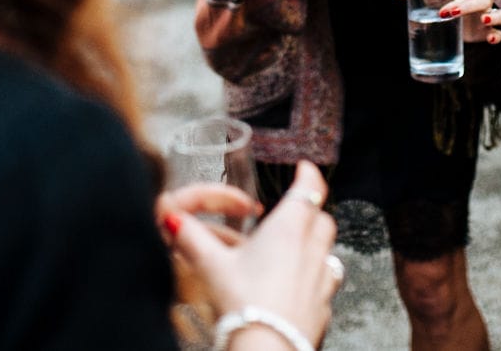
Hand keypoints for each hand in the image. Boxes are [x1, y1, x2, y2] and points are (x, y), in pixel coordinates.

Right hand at [167, 162, 338, 345]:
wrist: (267, 349)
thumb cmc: (246, 305)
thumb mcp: (211, 265)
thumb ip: (192, 238)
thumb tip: (173, 219)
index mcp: (289, 228)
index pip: (309, 189)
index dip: (308, 174)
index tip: (304, 168)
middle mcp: (312, 249)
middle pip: (321, 218)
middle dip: (309, 210)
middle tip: (291, 212)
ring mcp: (322, 280)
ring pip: (327, 250)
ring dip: (314, 244)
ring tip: (293, 250)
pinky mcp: (322, 307)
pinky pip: (325, 284)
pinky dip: (314, 278)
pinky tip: (295, 287)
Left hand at [392, 0, 500, 43]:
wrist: (452, 7)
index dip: (458, 0)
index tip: (442, 12)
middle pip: (484, 0)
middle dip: (468, 7)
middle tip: (449, 15)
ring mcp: (488, 15)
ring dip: (494, 17)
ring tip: (483, 21)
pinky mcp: (488, 31)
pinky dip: (497, 35)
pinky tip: (490, 39)